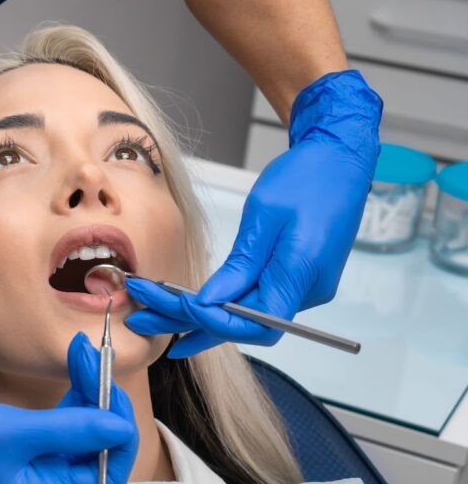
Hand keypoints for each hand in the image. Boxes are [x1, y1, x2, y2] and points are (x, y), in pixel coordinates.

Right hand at [0, 356, 138, 483]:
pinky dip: (65, 395)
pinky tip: (67, 365)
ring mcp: (29, 466)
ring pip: (76, 431)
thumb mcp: (9, 430)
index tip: (114, 392)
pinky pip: (54, 424)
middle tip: (92, 356)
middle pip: (95, 447)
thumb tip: (120, 427)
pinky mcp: (15, 448)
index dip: (120, 434)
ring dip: (84, 392)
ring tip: (80, 350)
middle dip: (101, 402)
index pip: (109, 474)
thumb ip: (69, 429)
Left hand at [125, 70, 381, 358]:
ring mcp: (302, 288)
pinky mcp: (294, 279)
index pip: (255, 323)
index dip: (213, 321)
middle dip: (191, 324)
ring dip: (199, 318)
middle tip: (142, 319)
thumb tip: (208, 303)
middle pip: (244, 325)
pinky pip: (253, 300)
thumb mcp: (264, 216)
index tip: (173, 306)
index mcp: (303, 275)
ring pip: (245, 316)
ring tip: (151, 316)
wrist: (339, 158)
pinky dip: (219, 304)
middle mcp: (306, 291)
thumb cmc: (308, 178)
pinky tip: (186, 306)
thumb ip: (240, 265)